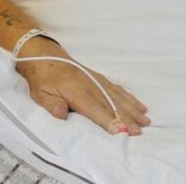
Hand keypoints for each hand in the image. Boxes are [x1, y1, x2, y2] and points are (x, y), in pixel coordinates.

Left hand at [15, 37, 149, 135]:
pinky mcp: (98, 78)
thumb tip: (62, 115)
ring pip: (117, 96)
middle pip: (111, 104)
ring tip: (145, 119)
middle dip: (126, 118)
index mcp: (75, 91)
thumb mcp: (40, 94)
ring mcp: (96, 80)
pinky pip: (116, 88)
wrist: (43, 55)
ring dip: (132, 108)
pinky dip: (129, 97)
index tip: (121, 130)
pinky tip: (138, 105)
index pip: (95, 108)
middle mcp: (89, 84)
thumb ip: (52, 105)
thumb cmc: (42, 78)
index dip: (108, 120)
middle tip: (140, 131)